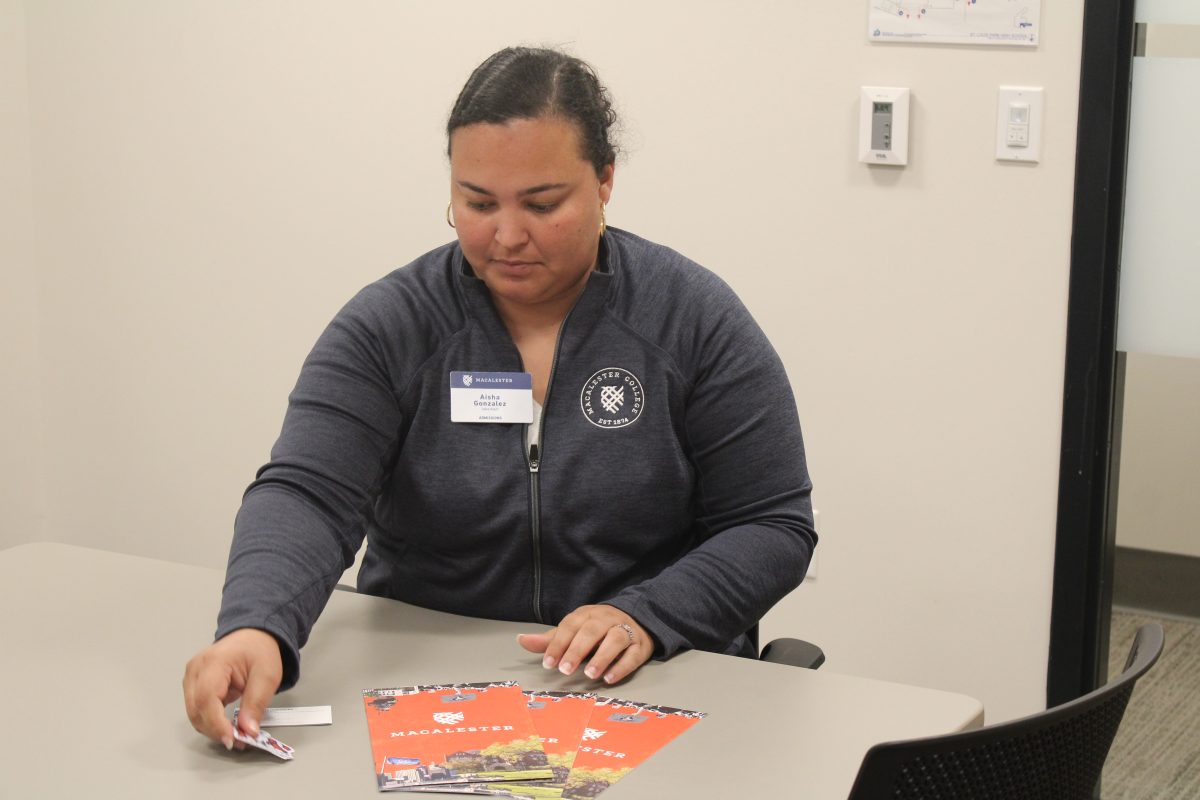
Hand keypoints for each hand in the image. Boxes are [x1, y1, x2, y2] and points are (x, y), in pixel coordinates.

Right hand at [182, 628, 282, 748]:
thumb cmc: (259, 651)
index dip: (216, 724)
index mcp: (214, 662)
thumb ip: (256, 703)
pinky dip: (210, 721)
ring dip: (212, 728)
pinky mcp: (192, 684)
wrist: (252, 636)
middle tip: (239, 741)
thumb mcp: (267, 676)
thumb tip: (248, 731)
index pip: (207, 699)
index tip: (232, 740)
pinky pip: (197, 709)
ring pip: (194, 713)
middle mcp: (195, 669)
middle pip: (196, 709)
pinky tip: (227, 726)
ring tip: (236, 735)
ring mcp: (190, 677)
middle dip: (215, 730)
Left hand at [517, 605, 652, 684]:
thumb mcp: (574, 631)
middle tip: (565, 669)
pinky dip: (622, 666)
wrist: (636, 620)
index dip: (558, 643)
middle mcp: (607, 620)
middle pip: (592, 631)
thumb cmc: (597, 630)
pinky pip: (633, 655)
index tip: (548, 663)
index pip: (571, 626)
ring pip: (615, 640)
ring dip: (602, 656)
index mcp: (587, 614)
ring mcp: (626, 631)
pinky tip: (610, 678)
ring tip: (590, 674)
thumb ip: (550, 639)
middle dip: (577, 650)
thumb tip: (521, 640)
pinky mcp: (640, 646)